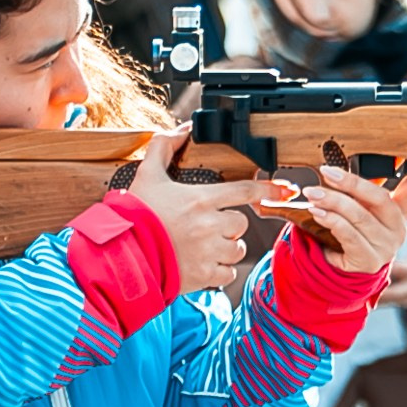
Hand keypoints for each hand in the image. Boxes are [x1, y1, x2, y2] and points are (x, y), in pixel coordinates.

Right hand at [127, 127, 268, 292]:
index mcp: (201, 199)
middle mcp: (209, 226)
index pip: (245, 191)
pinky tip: (203, 264)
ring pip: (237, 249)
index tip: (285, 189)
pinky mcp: (203, 275)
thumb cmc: (135, 216)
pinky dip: (220, 271)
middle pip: (241, 223)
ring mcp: (208, 252)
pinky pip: (227, 273)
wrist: (122, 254)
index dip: (268, 190)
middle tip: (208, 227)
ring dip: (227, 248)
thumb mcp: (147, 175)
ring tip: (205, 247)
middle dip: (230, 225)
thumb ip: (165, 148)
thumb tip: (183, 130)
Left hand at [301, 155, 406, 274]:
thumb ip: (363, 190)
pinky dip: (331, 221)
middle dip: (350, 183)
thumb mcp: (366, 209)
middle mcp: (398, 228)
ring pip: (358, 217)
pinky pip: (348, 235)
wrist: (352, 266)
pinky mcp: (369, 260)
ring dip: (332, 202)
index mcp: (401, 210)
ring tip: (313, 193)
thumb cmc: (359, 229)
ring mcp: (386, 246)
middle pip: (377, 198)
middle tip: (327, 172)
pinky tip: (318, 212)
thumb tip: (337, 168)